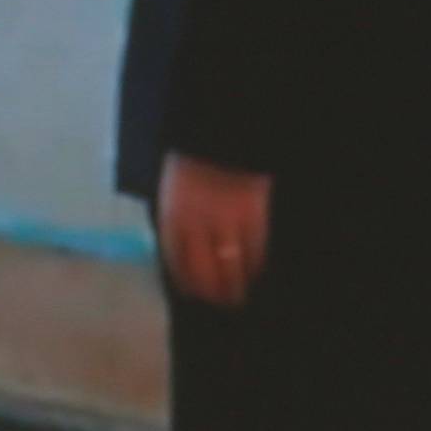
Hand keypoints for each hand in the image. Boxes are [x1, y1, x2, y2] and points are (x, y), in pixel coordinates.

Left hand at [156, 153, 272, 308]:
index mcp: (173, 216)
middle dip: (212, 292)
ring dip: (235, 286)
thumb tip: (182, 250)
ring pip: (231, 266)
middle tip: (221, 303)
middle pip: (205, 271)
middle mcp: (198, 224)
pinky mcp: (253, 212)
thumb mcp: (173, 186)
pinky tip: (257, 270)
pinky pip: (255, 247)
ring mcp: (227, 219)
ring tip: (240, 296)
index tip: (194, 293)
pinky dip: (256, 263)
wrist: (220, 127)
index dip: (187, 282)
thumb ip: (177, 218)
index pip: (177, 262)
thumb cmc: (193, 155)